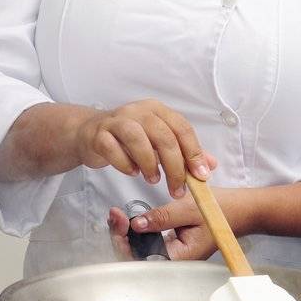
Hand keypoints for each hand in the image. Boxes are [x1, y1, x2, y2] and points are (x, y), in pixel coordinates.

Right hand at [74, 99, 218, 197]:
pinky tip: (132, 172)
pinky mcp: (98, 133)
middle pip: (162, 136)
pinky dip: (125, 164)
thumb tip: (210, 165)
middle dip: (174, 167)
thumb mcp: (158, 142)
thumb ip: (184, 152)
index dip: (194, 152)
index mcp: (157, 110)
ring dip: (149, 163)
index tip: (201, 176)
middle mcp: (138, 110)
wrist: (90, 133)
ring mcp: (116, 120)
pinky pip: (113, 148)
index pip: (182, 128)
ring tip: (153, 180)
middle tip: (177, 189)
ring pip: (137, 138)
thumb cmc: (129, 139)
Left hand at [107, 187, 257, 261]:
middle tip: (114, 214)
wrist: (240, 210)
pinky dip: (134, 231)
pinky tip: (126, 219)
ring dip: (124, 234)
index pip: (142, 259)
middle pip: (136, 257)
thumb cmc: (219, 210)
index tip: (120, 219)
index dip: (124, 242)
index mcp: (180, 258)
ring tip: (116, 214)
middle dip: (120, 236)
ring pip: (139, 250)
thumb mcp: (188, 209)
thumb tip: (135, 224)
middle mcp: (174, 260)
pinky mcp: (170, 245)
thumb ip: (161, 218)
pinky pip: (147, 243)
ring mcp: (171, 253)